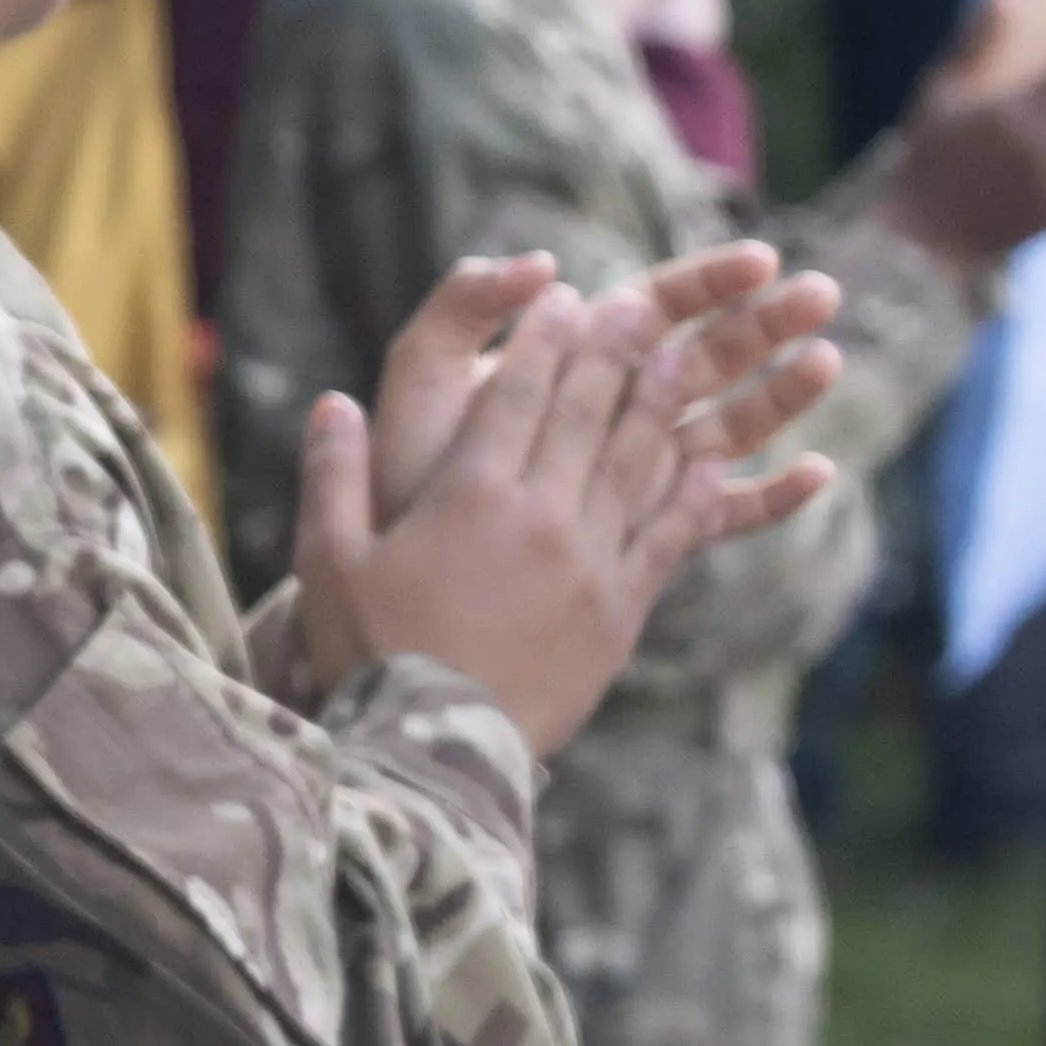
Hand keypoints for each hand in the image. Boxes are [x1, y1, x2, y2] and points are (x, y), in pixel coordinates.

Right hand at [292, 265, 842, 756]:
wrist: (439, 749)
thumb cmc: (373, 655)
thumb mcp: (331, 563)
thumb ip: (333, 476)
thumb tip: (334, 401)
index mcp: (470, 495)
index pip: (518, 396)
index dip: (547, 341)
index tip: (568, 295)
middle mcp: (543, 513)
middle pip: (591, 412)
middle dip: (619, 349)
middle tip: (644, 300)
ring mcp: (593, 557)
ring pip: (641, 459)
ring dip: (667, 401)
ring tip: (689, 352)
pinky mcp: (626, 604)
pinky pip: (673, 532)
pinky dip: (696, 488)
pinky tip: (714, 456)